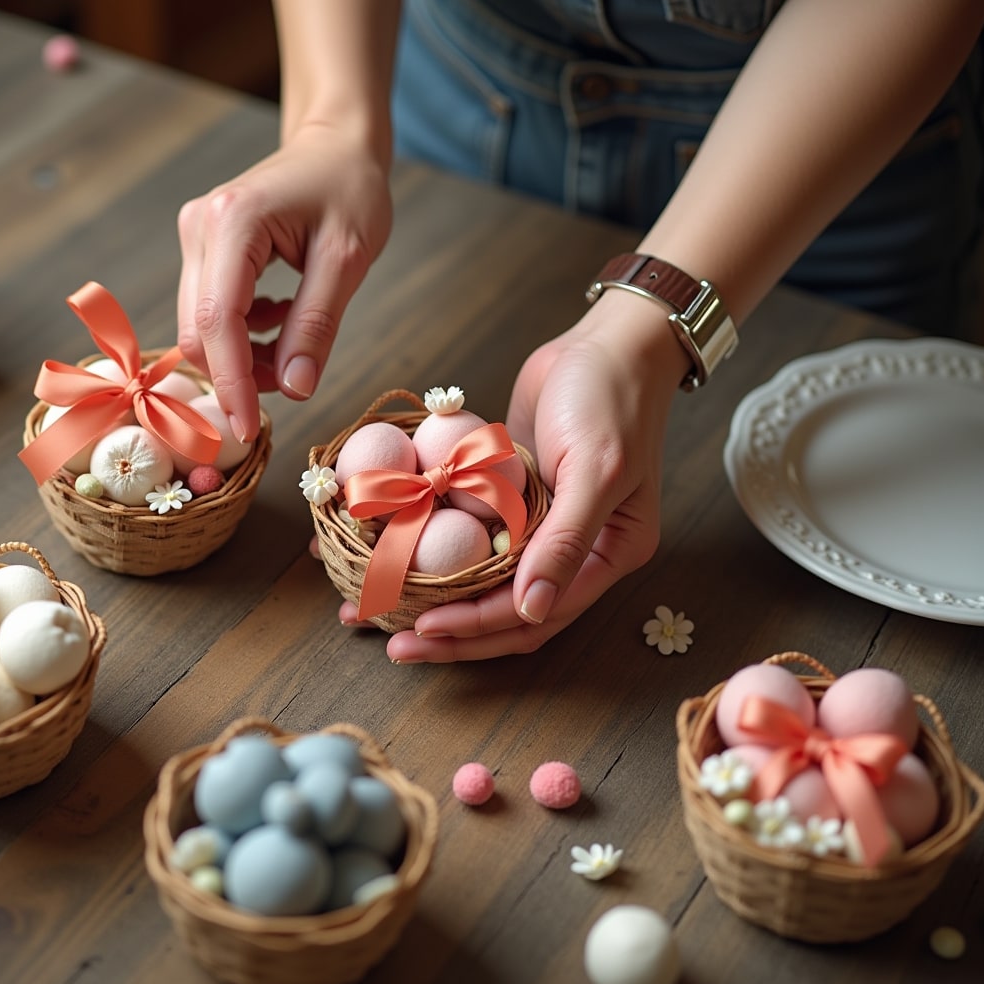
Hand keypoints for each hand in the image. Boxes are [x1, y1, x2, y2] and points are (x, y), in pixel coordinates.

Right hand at [176, 122, 391, 442]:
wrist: (334, 143)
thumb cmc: (350, 188)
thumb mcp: (348, 258)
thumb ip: (317, 324)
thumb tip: (294, 389)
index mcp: (233, 222)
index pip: (217, 320)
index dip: (230, 382)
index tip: (248, 429)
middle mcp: (199, 227)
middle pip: (197, 330)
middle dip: (238, 373)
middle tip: (293, 381)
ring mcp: (193, 236)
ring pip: (197, 327)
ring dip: (241, 356)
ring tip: (293, 343)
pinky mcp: (199, 247)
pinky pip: (206, 311)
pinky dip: (240, 334)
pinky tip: (279, 316)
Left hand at [349, 293, 688, 661]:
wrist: (604, 341)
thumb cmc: (610, 398)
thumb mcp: (595, 470)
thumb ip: (566, 541)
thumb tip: (531, 609)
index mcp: (606, 557)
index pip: (534, 615)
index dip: (476, 626)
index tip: (422, 627)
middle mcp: (573, 554)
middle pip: (503, 615)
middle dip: (448, 633)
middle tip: (389, 643)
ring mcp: (538, 530)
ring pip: (480, 584)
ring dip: (431, 600)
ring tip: (373, 611)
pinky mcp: (508, 501)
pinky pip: (467, 539)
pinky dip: (428, 551)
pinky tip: (381, 554)